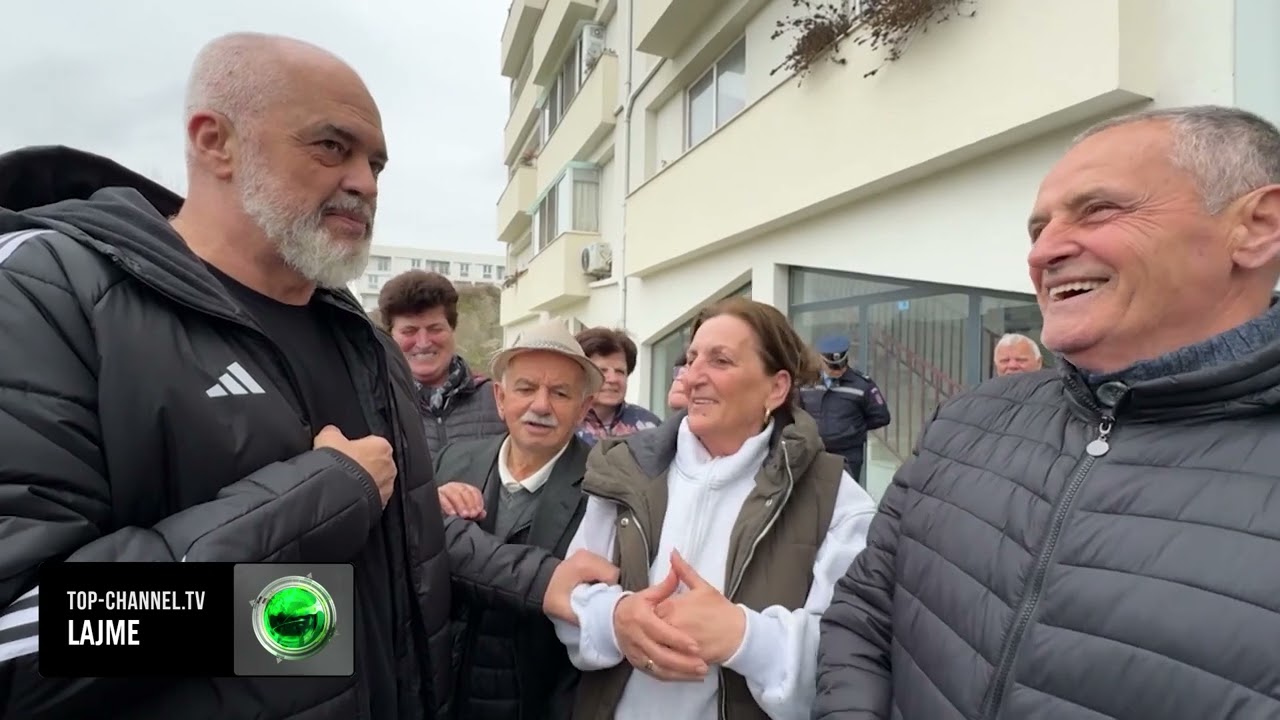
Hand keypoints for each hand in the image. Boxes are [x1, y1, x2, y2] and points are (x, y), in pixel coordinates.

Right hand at [314, 425, 396, 506]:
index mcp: (381, 445)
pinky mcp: (382, 504)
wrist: (337, 497)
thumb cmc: (338, 466)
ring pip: (376, 481)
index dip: (355, 447)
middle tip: (344, 469)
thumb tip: (331, 433)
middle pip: (375, 462)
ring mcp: (387, 486)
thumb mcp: (328, 439)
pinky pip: (373, 497)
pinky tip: (348, 496)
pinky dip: (363, 496)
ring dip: (364, 482)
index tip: (345, 452)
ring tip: (344, 484)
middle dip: (362, 465)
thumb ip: (332, 433)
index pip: (371, 443)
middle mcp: (389, 466)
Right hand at [438, 482, 485, 518]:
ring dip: (460, 504)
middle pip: (463, 491)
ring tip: (464, 515)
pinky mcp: (435, 496)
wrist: (436, 517)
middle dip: (469, 503)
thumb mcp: (464, 514)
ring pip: (453, 493)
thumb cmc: (451, 514)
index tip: (479, 511)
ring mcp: (443, 490)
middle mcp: (453, 487)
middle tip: (472, 514)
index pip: (473, 491)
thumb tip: (483, 514)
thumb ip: (475, 513)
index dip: (477, 501)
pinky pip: (441, 498)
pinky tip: (452, 514)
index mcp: (462, 489)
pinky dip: (448, 506)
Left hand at [543, 550, 619, 623]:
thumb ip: (588, 615)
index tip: (602, 602)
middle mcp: (589, 554)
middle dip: (609, 588)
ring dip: (606, 583)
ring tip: (593, 593)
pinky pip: (604, 568)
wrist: (540, 584)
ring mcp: (589, 553)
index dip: (610, 592)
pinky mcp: (589, 556)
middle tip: (597, 599)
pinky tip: (592, 586)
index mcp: (584, 564)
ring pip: (610, 570)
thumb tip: (607, 617)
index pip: (612, 576)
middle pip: (613, 572)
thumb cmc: (552, 597)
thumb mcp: (566, 611)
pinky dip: (602, 578)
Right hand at [614, 569, 707, 680]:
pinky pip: (656, 674)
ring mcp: (636, 653)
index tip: (696, 646)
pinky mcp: (637, 664)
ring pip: (659, 668)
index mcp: (640, 619)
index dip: (678, 641)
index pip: (661, 633)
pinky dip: (673, 677)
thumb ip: (665, 586)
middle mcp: (636, 638)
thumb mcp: (647, 594)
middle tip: (703, 664)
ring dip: (681, 673)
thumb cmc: (634, 607)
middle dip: (683, 662)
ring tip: (700, 672)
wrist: (612, 621)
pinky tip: (689, 677)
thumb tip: (678, 570)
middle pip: (661, 655)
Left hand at [653, 550, 745, 664]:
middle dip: (651, 631)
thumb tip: (672, 553)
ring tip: (665, 644)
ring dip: (657, 646)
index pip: (649, 611)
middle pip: (649, 630)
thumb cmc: (720, 609)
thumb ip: (683, 571)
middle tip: (658, 630)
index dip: (650, 613)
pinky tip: (669, 657)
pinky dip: (665, 661)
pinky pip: (666, 662)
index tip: (657, 614)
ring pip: (656, 647)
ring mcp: (676, 644)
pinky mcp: (683, 660)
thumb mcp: (702, 586)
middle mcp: (671, 625)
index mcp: (672, 606)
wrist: (738, 633)